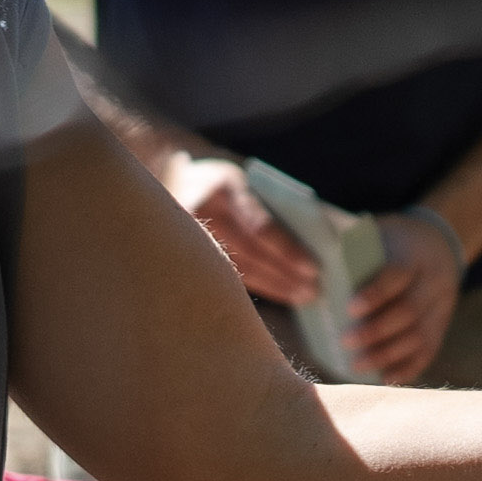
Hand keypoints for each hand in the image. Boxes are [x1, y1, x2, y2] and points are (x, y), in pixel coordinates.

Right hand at [164, 152, 319, 301]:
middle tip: (314, 292)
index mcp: (223, 189)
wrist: (167, 184)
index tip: (315, 269)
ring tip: (303, 296)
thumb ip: (269, 207)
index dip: (288, 250)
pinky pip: (226, 276)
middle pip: (249, 254)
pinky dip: (257, 284)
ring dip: (274, 286)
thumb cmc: (223, 185)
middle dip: (284, 275)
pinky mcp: (185, 257)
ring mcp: (188, 238)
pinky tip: (279, 291)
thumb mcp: (245, 183)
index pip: (260, 226)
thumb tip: (313, 242)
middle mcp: (202, 214)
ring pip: (236, 270)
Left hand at [348, 208, 463, 381]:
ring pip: (420, 336)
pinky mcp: (442, 326)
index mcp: (414, 254)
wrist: (436, 244)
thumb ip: (351, 253)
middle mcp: (434, 281)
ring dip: (387, 354)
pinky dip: (406, 368)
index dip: (376, 293)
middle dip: (376, 330)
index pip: (398, 274)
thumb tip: (310, 277)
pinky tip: (383, 378)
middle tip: (345, 341)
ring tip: (356, 365)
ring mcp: (442, 306)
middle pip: (409, 310)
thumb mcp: (377, 235)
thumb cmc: (390, 242)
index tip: (349, 308)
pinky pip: (428, 352)